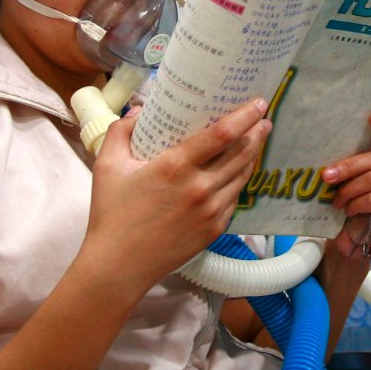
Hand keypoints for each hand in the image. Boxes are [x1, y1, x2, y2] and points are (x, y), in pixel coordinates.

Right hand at [81, 98, 271, 289]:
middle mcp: (200, 187)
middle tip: (263, 116)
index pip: (222, 134)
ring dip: (254, 154)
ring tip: (258, 138)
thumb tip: (137, 111)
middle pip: (241, 152)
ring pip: (242, 175)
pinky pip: (235, 197)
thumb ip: (120, 132)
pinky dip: (241, 180)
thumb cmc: (112, 215)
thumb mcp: (107, 166)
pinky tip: (240, 171)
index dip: (245, 116)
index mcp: (176, 167)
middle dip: (257, 132)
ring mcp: (211, 210)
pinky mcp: (215, 229)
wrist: (119, 266)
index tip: (258, 102)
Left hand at [322, 113, 370, 258]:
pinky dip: (355, 204)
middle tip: (326, 176)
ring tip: (336, 201)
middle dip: (348, 166)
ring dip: (348, 190)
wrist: (350, 244)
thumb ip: (348, 167)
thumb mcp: (347, 183)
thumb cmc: (348, 210)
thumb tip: (328, 151)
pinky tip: (348, 211)